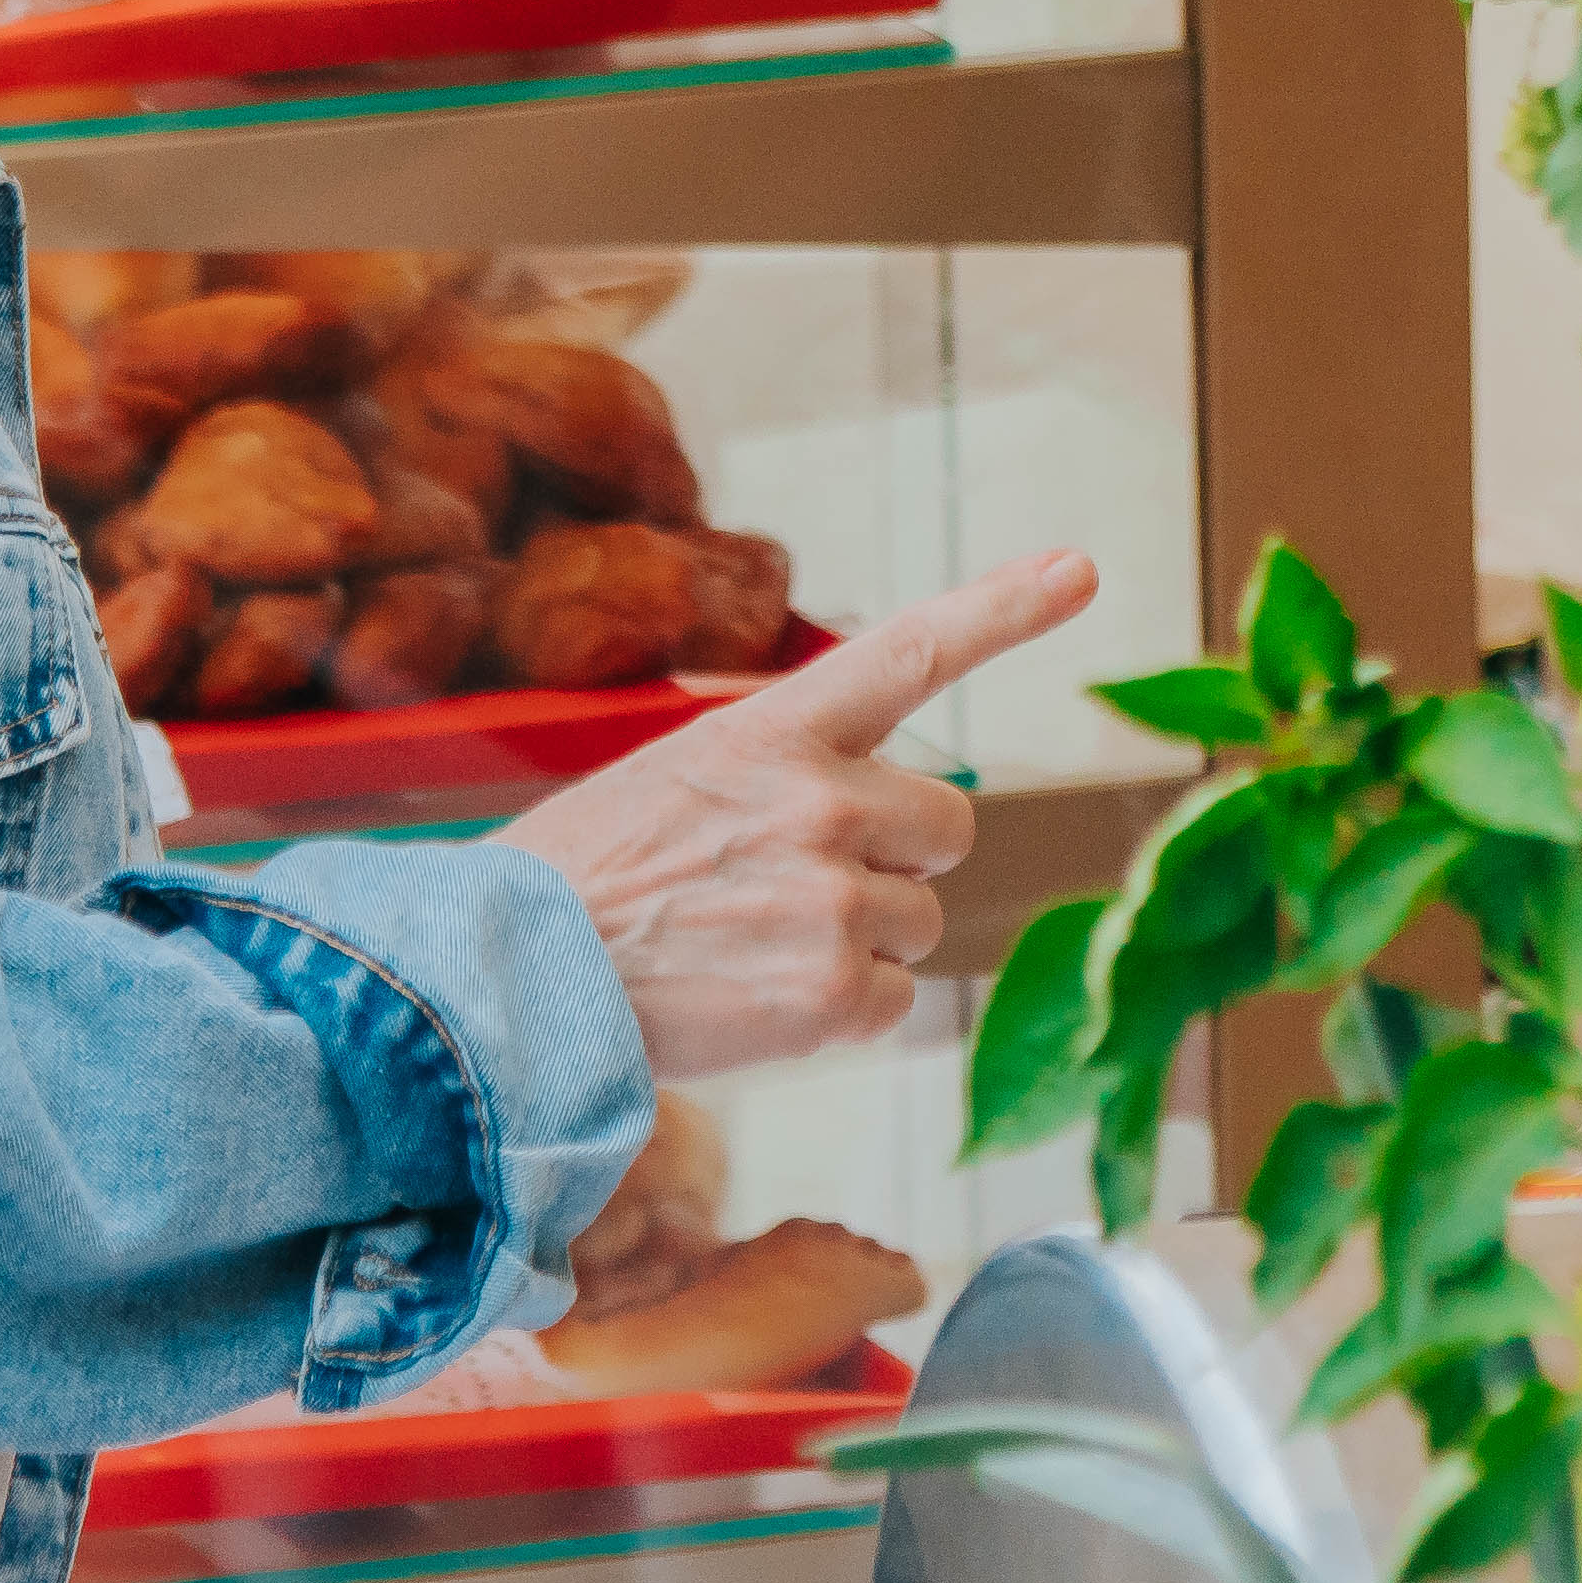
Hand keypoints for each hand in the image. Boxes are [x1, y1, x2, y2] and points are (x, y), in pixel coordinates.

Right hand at [509, 549, 1091, 1074]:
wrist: (503, 984)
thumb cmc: (578, 883)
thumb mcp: (676, 780)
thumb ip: (781, 778)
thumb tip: (868, 829)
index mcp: (774, 729)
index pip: (910, 647)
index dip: (1005, 605)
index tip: (1078, 568)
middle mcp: (822, 798)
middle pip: (947, 827)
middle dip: (895, 861)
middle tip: (795, 889)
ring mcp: (833, 894)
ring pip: (918, 921)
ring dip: (858, 940)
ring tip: (750, 948)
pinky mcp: (832, 989)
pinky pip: (892, 1001)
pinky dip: (839, 1014)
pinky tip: (756, 1002)